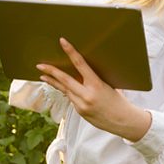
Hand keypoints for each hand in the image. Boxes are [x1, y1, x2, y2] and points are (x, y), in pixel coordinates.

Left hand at [37, 37, 151, 141]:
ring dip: (54, 82)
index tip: (62, 42)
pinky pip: (70, 98)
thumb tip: (83, 69)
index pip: (80, 64)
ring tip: (43, 75)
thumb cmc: (118, 100)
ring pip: (65, 90)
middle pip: (64, 80)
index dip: (70, 52)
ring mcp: (81, 105)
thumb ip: (95, 78)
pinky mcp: (79, 112)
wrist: (123, 121)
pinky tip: (61, 87)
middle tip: (40, 65)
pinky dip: (67, 91)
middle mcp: (87, 95)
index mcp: (96, 84)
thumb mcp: (109, 85)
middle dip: (51, 71)